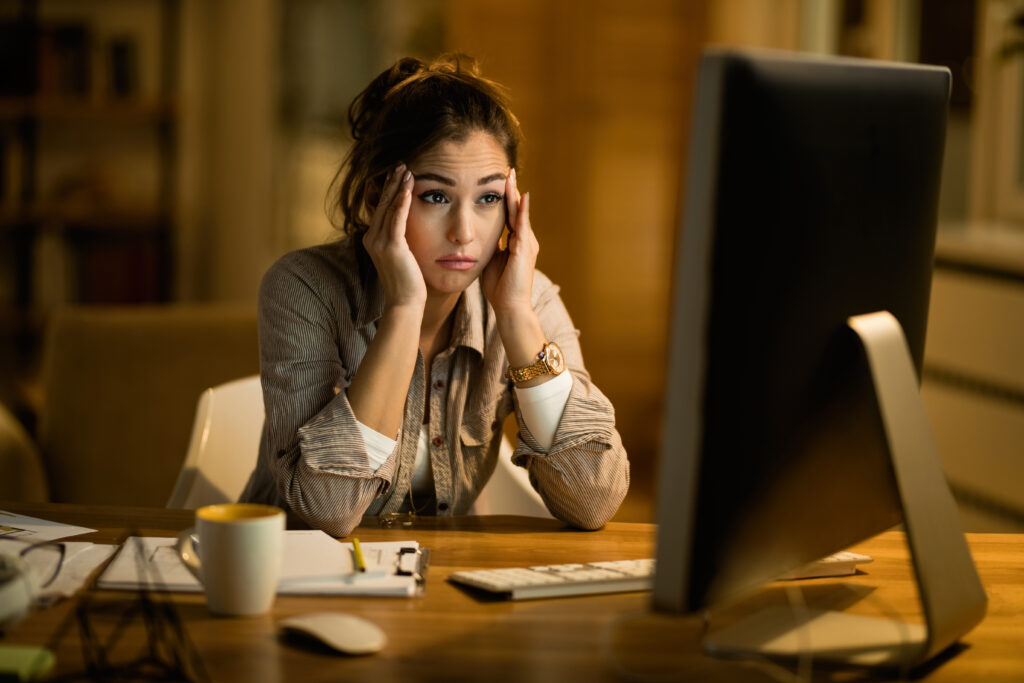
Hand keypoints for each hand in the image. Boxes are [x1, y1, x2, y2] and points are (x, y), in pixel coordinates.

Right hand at [362, 163, 425, 308]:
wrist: (405, 303)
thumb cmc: (408, 283)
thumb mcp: (402, 256)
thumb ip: (400, 240)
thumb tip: (407, 229)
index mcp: (373, 240)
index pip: (381, 209)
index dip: (389, 190)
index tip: (398, 174)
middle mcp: (372, 239)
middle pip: (382, 204)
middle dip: (392, 183)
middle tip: (401, 164)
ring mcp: (379, 243)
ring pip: (388, 208)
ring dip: (398, 187)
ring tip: (406, 170)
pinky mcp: (392, 247)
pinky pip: (396, 219)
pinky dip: (401, 202)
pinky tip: (407, 189)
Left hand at [481, 168, 536, 315]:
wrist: (510, 307)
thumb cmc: (499, 289)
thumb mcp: (491, 262)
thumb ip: (489, 247)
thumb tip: (478, 236)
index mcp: (516, 243)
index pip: (509, 215)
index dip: (504, 198)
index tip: (499, 180)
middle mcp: (525, 240)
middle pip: (516, 209)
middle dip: (511, 189)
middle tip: (507, 169)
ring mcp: (527, 244)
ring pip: (519, 213)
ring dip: (515, 194)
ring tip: (510, 175)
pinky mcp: (525, 249)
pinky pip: (522, 225)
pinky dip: (521, 210)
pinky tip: (520, 196)